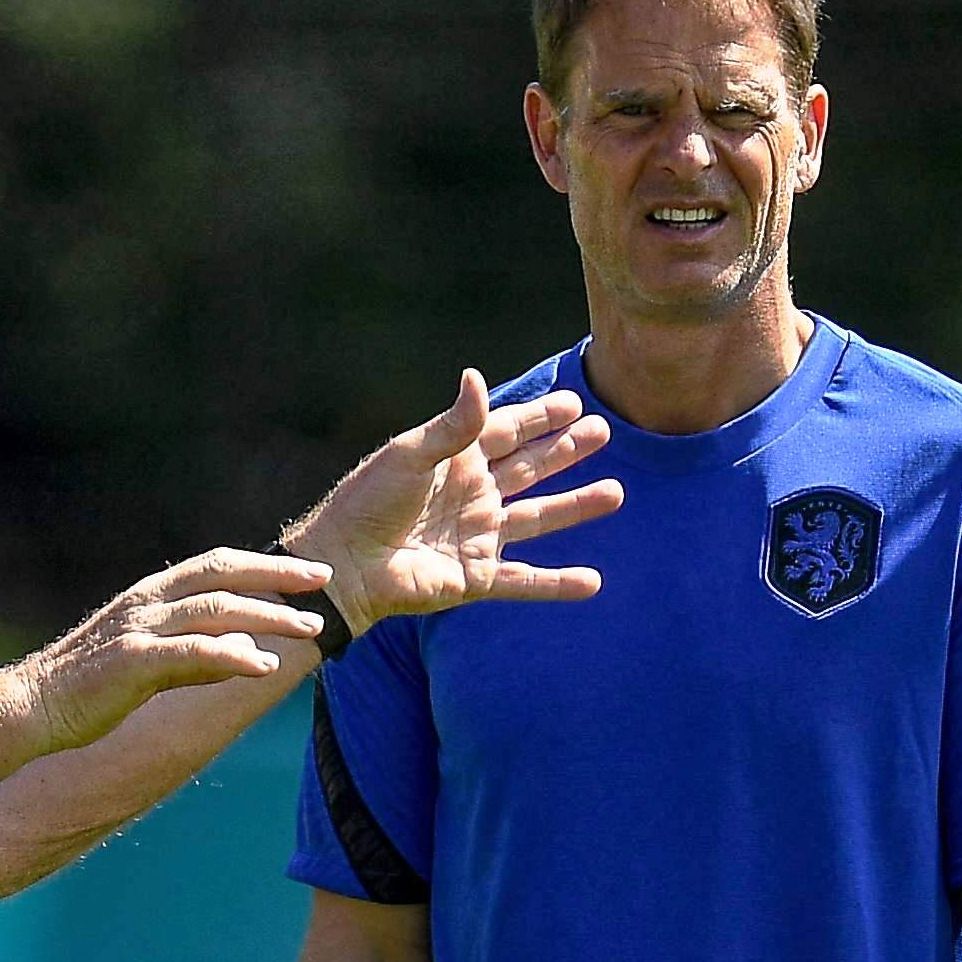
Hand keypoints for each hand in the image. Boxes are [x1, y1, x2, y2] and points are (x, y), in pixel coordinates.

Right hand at [18, 548, 334, 751]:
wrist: (34, 708)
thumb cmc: (92, 689)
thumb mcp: (154, 665)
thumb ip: (201, 655)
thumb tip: (251, 654)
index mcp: (152, 595)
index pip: (219, 565)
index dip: (267, 565)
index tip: (311, 573)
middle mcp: (147, 601)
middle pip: (224, 575)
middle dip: (278, 576)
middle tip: (324, 582)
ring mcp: (139, 629)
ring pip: (216, 610)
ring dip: (268, 616)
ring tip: (310, 628)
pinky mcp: (132, 662)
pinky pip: (192, 653)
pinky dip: (232, 657)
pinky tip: (266, 667)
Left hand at [282, 369, 623, 630]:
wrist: (347, 565)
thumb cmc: (367, 504)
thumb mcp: (411, 455)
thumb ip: (452, 424)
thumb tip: (477, 376)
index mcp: (455, 461)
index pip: (506, 431)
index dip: (539, 418)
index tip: (573, 402)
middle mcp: (472, 496)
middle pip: (530, 469)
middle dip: (566, 451)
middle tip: (603, 432)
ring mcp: (477, 537)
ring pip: (538, 518)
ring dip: (575, 506)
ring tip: (615, 492)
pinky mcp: (477, 577)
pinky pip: (526, 581)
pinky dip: (558, 584)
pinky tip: (592, 582)